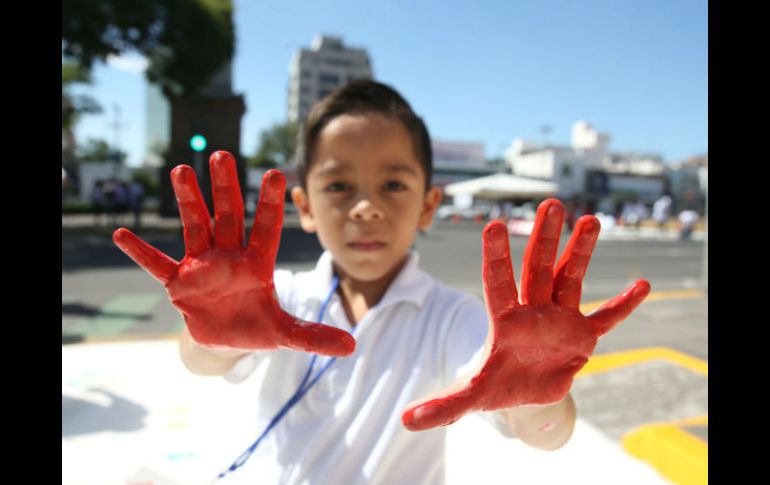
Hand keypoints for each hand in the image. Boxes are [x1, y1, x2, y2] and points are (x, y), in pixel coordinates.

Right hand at [113, 151, 354, 356]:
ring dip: (188, 201)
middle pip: (228, 216)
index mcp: (257, 263)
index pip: (266, 228)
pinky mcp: (178, 283)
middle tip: (223, 155)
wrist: (225, 341)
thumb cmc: (256, 327)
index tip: (277, 174)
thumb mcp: (285, 333)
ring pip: (195, 227)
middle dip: (226, 188)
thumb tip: (352, 347)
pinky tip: (121, 235)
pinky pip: (157, 265)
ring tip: (181, 170)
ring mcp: (202, 266)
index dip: (271, 204)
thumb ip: (314, 335)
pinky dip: (140, 253)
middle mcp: (229, 256)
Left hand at [402, 199, 649, 430]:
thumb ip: (445, 405)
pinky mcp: (582, 335)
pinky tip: (642, 285)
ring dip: (581, 252)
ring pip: (570, 279)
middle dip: (545, 238)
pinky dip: (623, 306)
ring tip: (590, 220)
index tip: (493, 225)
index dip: (496, 256)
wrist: (527, 392)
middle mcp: (533, 310)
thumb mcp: (473, 395)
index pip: (498, 283)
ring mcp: (559, 318)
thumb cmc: (499, 384)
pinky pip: (606, 318)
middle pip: (538, 268)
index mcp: (505, 320)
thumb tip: (408, 421)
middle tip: (550, 204)